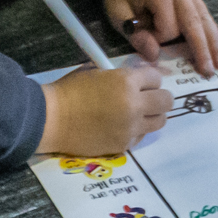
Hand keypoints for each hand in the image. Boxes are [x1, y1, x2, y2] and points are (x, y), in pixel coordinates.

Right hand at [39, 59, 175, 155]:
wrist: (52, 119)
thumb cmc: (70, 91)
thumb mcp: (96, 72)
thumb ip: (119, 76)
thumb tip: (136, 78)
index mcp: (126, 81)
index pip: (156, 78)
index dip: (149, 79)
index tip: (142, 83)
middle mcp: (134, 105)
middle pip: (166, 101)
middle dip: (159, 97)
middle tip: (147, 98)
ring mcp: (131, 127)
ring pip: (159, 121)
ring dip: (152, 115)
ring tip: (139, 114)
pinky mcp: (124, 145)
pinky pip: (142, 136)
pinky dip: (137, 131)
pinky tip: (123, 127)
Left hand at [102, 0, 217, 72]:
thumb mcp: (118, 13)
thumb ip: (135, 34)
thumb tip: (154, 55)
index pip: (168, 27)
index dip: (158, 38)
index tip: (144, 34)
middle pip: (195, 24)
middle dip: (203, 49)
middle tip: (210, 71)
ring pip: (204, 19)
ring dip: (213, 42)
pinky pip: (204, 14)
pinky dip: (212, 31)